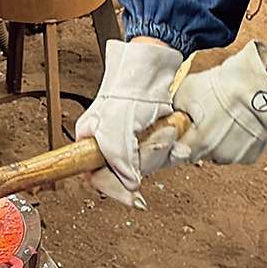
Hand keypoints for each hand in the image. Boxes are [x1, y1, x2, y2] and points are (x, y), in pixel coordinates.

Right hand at [75, 37, 184, 207]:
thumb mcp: (117, 124)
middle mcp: (108, 144)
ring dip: (162, 151)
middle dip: (149, 160)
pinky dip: (173, 150)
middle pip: (127, 174)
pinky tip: (176, 139)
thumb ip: (117, 157)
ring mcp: (129, 143)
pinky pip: (161, 157)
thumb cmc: (128, 91)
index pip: (97, 176)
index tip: (133, 197)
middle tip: (160, 143)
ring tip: (168, 132)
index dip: (114, 189)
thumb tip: (129, 185)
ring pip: (147, 167)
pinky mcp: (148, 140)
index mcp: (90, 141)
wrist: (153, 70)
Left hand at [171, 39, 266, 165]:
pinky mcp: (251, 155)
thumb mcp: (186, 91)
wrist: (259, 85)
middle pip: (198, 153)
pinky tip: (237, 125)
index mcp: (197, 141)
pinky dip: (235, 142)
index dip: (178, 139)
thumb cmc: (223, 86)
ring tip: (223, 120)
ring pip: (218, 153)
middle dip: (197, 139)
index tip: (180, 129)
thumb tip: (170, 117)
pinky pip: (236, 152)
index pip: (177, 152)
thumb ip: (176, 110)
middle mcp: (216, 154)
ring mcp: (235, 156)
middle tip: (204, 120)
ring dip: (217, 142)